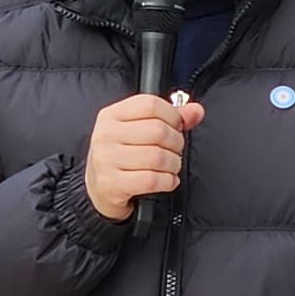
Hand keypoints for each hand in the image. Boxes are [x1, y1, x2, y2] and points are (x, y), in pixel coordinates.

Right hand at [84, 95, 204, 221]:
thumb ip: (171, 118)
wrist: (98, 190)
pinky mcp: (112, 184)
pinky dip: (167, 181)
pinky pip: (152, 180)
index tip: (176, 126)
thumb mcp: (139, 130)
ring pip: (157, 157)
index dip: (173, 115)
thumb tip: (196, 111)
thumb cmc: (122, 156)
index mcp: (112, 115)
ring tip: (171, 166)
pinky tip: (167, 180)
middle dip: (176, 143)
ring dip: (173, 164)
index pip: (151, 104)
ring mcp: (106, 159)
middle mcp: (105, 134)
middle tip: (174, 150)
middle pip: (158, 131)